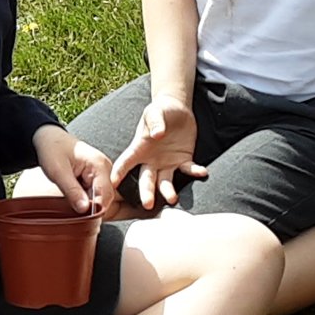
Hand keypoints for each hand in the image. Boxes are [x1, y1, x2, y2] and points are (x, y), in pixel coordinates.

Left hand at [32, 124, 114, 215]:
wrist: (49, 138)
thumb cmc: (52, 150)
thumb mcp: (58, 172)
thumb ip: (72, 191)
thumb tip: (85, 210)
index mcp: (100, 166)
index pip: (105, 195)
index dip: (94, 210)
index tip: (81, 217)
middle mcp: (105, 170)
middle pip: (105, 199)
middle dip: (90, 208)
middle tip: (72, 208)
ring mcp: (102, 174)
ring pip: (100, 199)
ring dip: (87, 204)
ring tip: (70, 198)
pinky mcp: (96, 178)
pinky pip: (94, 195)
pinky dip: (85, 199)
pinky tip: (73, 197)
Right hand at [110, 92, 206, 208]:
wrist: (177, 111)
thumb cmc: (160, 110)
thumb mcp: (154, 112)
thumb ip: (155, 122)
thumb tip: (157, 135)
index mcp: (139, 149)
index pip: (126, 162)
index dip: (119, 172)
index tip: (113, 184)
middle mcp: (151, 160)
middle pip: (146, 179)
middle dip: (146, 193)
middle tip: (147, 204)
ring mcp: (167, 163)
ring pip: (165, 181)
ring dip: (168, 191)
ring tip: (172, 198)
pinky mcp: (183, 161)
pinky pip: (188, 169)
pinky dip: (195, 172)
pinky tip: (201, 172)